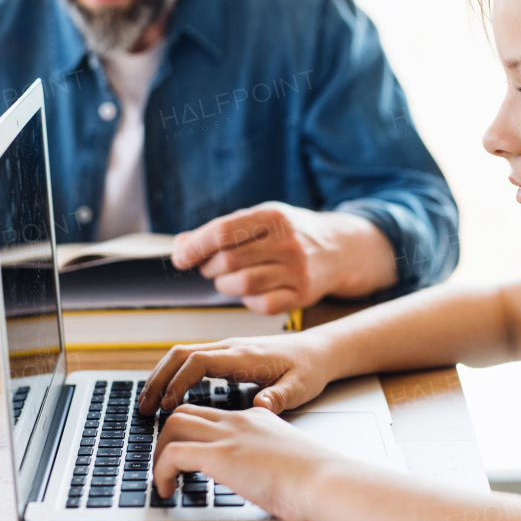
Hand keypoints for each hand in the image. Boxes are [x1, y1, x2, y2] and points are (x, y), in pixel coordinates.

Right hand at [138, 332, 333, 414]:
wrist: (320, 351)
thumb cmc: (310, 370)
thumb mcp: (300, 387)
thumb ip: (279, 398)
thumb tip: (260, 407)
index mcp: (244, 356)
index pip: (199, 361)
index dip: (178, 382)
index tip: (166, 407)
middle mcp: (231, 348)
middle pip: (181, 354)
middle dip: (158, 379)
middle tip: (144, 408)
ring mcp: (227, 350)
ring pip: (183, 355)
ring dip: (162, 376)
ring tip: (148, 404)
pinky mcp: (228, 356)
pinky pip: (192, 360)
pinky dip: (175, 375)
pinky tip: (169, 396)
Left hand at [152, 404, 345, 520]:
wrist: (327, 482)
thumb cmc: (317, 480)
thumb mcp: (288, 460)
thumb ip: (268, 460)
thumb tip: (260, 480)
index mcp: (257, 419)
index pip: (212, 415)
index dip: (192, 433)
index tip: (186, 456)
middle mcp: (240, 421)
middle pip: (185, 412)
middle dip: (166, 438)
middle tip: (165, 466)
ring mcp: (229, 435)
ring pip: (172, 425)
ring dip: (159, 454)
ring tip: (162, 479)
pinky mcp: (221, 455)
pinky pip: (172, 455)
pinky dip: (161, 472)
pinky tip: (167, 491)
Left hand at [170, 201, 396, 313]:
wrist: (339, 248)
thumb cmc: (290, 232)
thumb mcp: (259, 219)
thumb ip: (221, 230)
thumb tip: (180, 246)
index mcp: (273, 216)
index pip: (223, 232)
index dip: (195, 247)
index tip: (180, 258)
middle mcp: (288, 242)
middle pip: (229, 260)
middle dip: (209, 267)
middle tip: (210, 267)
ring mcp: (297, 270)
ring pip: (242, 284)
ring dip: (225, 285)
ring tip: (229, 279)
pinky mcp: (303, 295)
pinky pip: (261, 305)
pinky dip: (248, 300)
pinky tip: (251, 291)